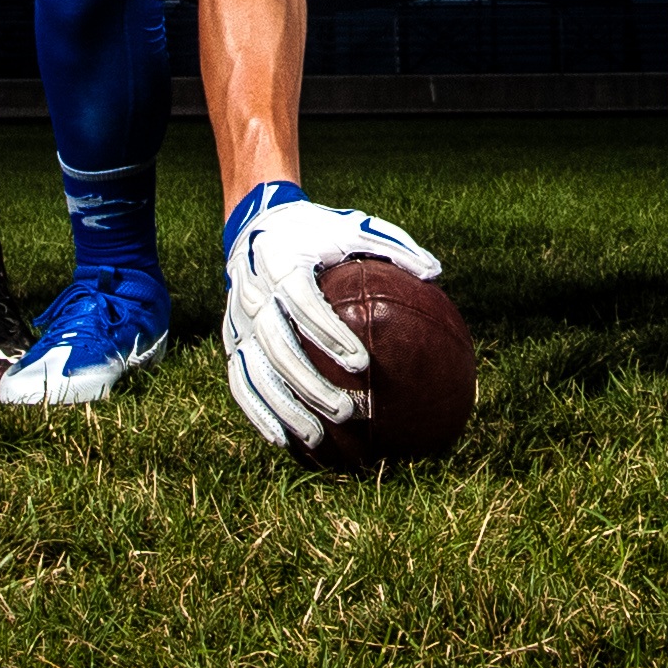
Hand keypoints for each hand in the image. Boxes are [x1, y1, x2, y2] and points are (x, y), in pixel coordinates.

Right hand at [219, 183, 440, 451]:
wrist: (258, 227)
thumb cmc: (317, 231)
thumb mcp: (353, 227)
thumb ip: (392, 247)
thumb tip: (435, 273)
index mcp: (281, 262)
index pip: (303, 302)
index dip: (328, 333)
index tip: (362, 363)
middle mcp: (253, 294)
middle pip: (277, 345)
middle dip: (310, 383)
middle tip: (348, 411)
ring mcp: (238, 321)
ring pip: (256, 371)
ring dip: (284, 407)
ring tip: (317, 438)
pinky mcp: (231, 340)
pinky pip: (240, 382)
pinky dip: (257, 412)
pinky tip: (283, 440)